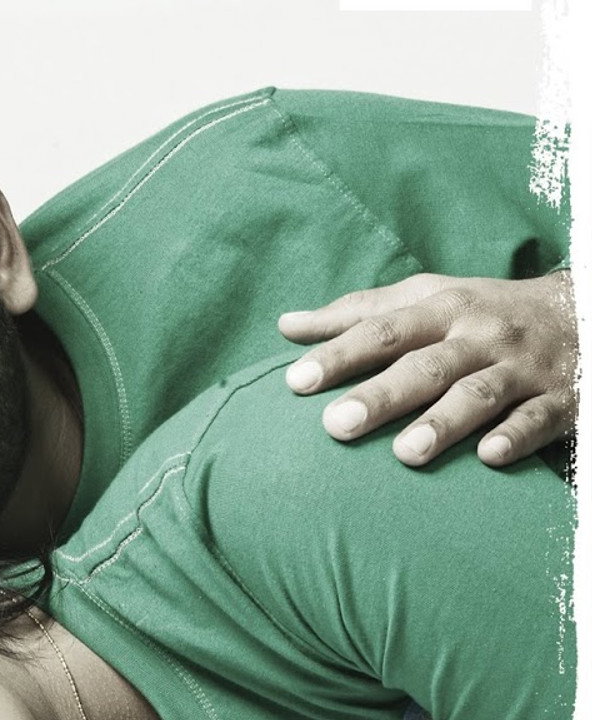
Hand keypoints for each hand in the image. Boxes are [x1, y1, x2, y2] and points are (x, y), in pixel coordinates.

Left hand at [278, 272, 575, 466]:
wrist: (585, 314)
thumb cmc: (483, 310)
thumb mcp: (426, 298)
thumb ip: (357, 313)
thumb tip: (287, 326)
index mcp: (443, 310)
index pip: (383, 331)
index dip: (340, 355)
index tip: (296, 381)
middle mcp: (480, 336)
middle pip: (425, 366)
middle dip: (381, 395)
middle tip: (337, 426)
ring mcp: (522, 368)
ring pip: (479, 395)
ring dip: (443, 423)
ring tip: (404, 455)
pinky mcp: (561, 399)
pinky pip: (538, 419)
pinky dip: (515, 437)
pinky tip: (488, 458)